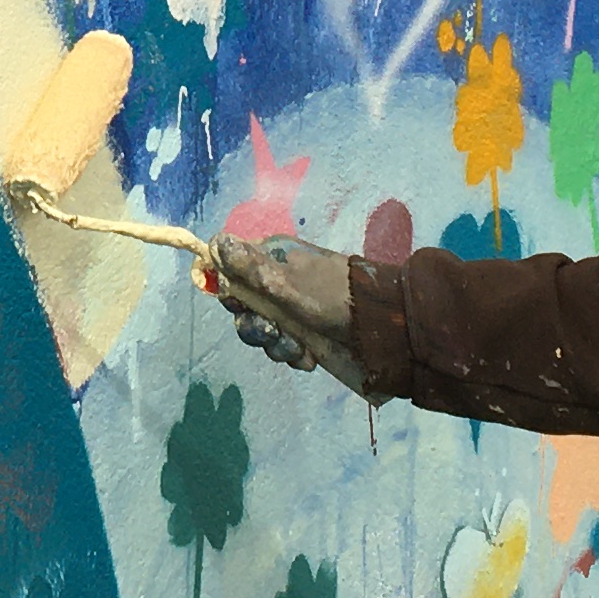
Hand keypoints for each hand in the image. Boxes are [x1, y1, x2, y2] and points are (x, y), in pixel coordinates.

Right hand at [204, 237, 360, 385]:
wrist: (384, 333)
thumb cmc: (336, 298)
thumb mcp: (289, 283)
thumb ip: (250, 268)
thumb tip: (214, 240)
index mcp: (275, 259)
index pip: (233, 269)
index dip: (229, 289)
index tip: (236, 303)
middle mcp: (280, 283)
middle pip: (244, 306)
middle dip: (253, 325)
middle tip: (271, 332)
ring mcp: (293, 311)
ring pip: (262, 331)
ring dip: (275, 344)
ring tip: (297, 349)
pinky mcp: (306, 336)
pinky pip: (283, 348)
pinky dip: (293, 355)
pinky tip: (309, 357)